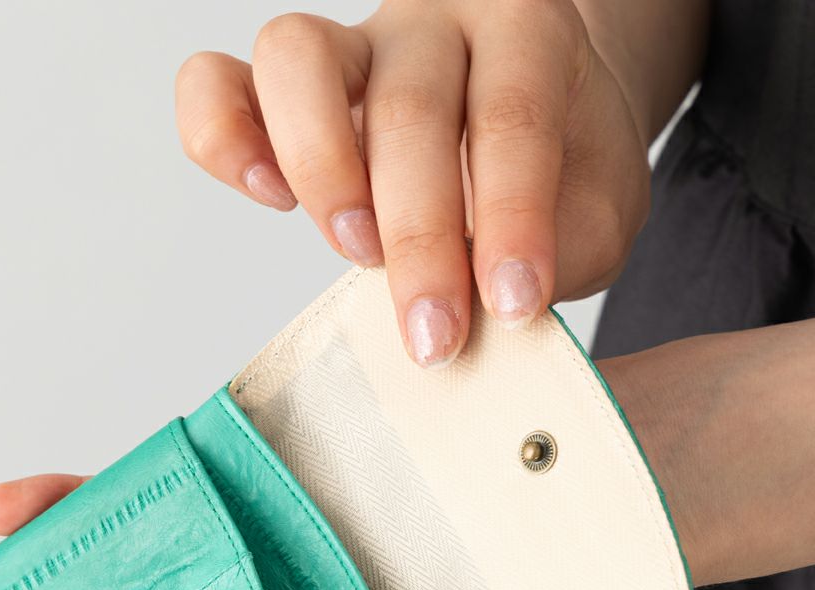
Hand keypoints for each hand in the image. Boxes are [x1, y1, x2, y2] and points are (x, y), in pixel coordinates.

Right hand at [175, 0, 650, 366]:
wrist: (536, 117)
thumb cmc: (561, 171)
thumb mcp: (596, 211)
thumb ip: (563, 250)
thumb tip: (497, 317)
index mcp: (527, 34)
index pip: (512, 115)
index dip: (512, 217)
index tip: (514, 307)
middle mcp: (433, 26)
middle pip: (406, 107)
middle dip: (420, 238)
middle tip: (433, 334)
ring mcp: (351, 48)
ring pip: (298, 60)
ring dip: (321, 171)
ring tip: (356, 252)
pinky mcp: (287, 94)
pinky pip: (218, 83)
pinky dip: (222, 137)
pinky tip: (267, 195)